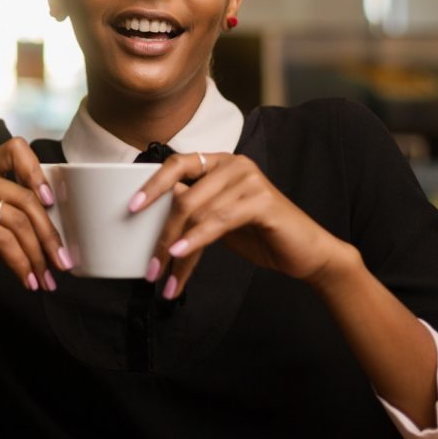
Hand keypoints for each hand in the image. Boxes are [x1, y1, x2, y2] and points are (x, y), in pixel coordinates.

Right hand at [0, 137, 71, 297]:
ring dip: (37, 255)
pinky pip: (3, 241)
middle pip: (26, 197)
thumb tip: (56, 226)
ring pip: (18, 222)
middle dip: (49, 234)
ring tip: (45, 277)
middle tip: (61, 261)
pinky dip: (21, 264)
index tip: (52, 201)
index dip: (38, 172)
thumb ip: (15, 214)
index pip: (15, 149)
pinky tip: (27, 279)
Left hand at [133, 153, 353, 298]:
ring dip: (176, 249)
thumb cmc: (261, 235)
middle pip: (184, 197)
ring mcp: (250, 180)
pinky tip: (181, 255)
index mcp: (220, 163)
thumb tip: (152, 212)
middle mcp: (234, 164)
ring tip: (164, 276)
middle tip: (150, 266)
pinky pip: (218, 221)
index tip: (130, 208)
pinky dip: (196, 240)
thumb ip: (193, 209)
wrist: (307, 253)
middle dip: (162, 235)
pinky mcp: (262, 201)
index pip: (177, 164)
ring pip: (198, 214)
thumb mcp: (218, 219)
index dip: (152, 184)